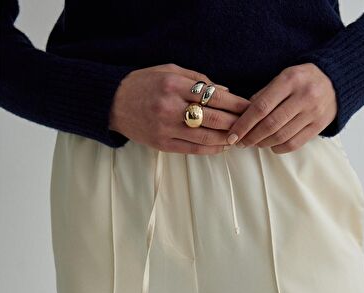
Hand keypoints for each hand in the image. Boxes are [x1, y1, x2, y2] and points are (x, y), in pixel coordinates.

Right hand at [109, 63, 250, 153]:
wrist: (114, 103)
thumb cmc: (144, 84)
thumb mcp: (169, 70)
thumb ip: (197, 79)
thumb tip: (226, 90)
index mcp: (174, 84)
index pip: (213, 95)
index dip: (235, 102)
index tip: (249, 106)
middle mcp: (171, 107)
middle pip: (213, 118)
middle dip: (235, 122)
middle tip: (249, 124)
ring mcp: (166, 128)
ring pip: (205, 136)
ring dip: (226, 139)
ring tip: (239, 138)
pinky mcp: (163, 144)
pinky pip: (193, 149)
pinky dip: (211, 149)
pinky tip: (222, 147)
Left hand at [225, 63, 336, 152]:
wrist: (335, 81)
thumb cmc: (302, 79)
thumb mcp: (283, 77)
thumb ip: (264, 94)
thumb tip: (243, 116)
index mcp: (290, 80)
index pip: (261, 107)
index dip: (244, 123)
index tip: (233, 134)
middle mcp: (303, 96)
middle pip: (270, 124)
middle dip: (251, 137)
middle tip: (240, 142)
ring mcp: (313, 112)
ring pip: (281, 136)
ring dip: (263, 143)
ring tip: (254, 143)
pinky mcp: (319, 126)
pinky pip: (294, 144)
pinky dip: (278, 148)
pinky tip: (271, 145)